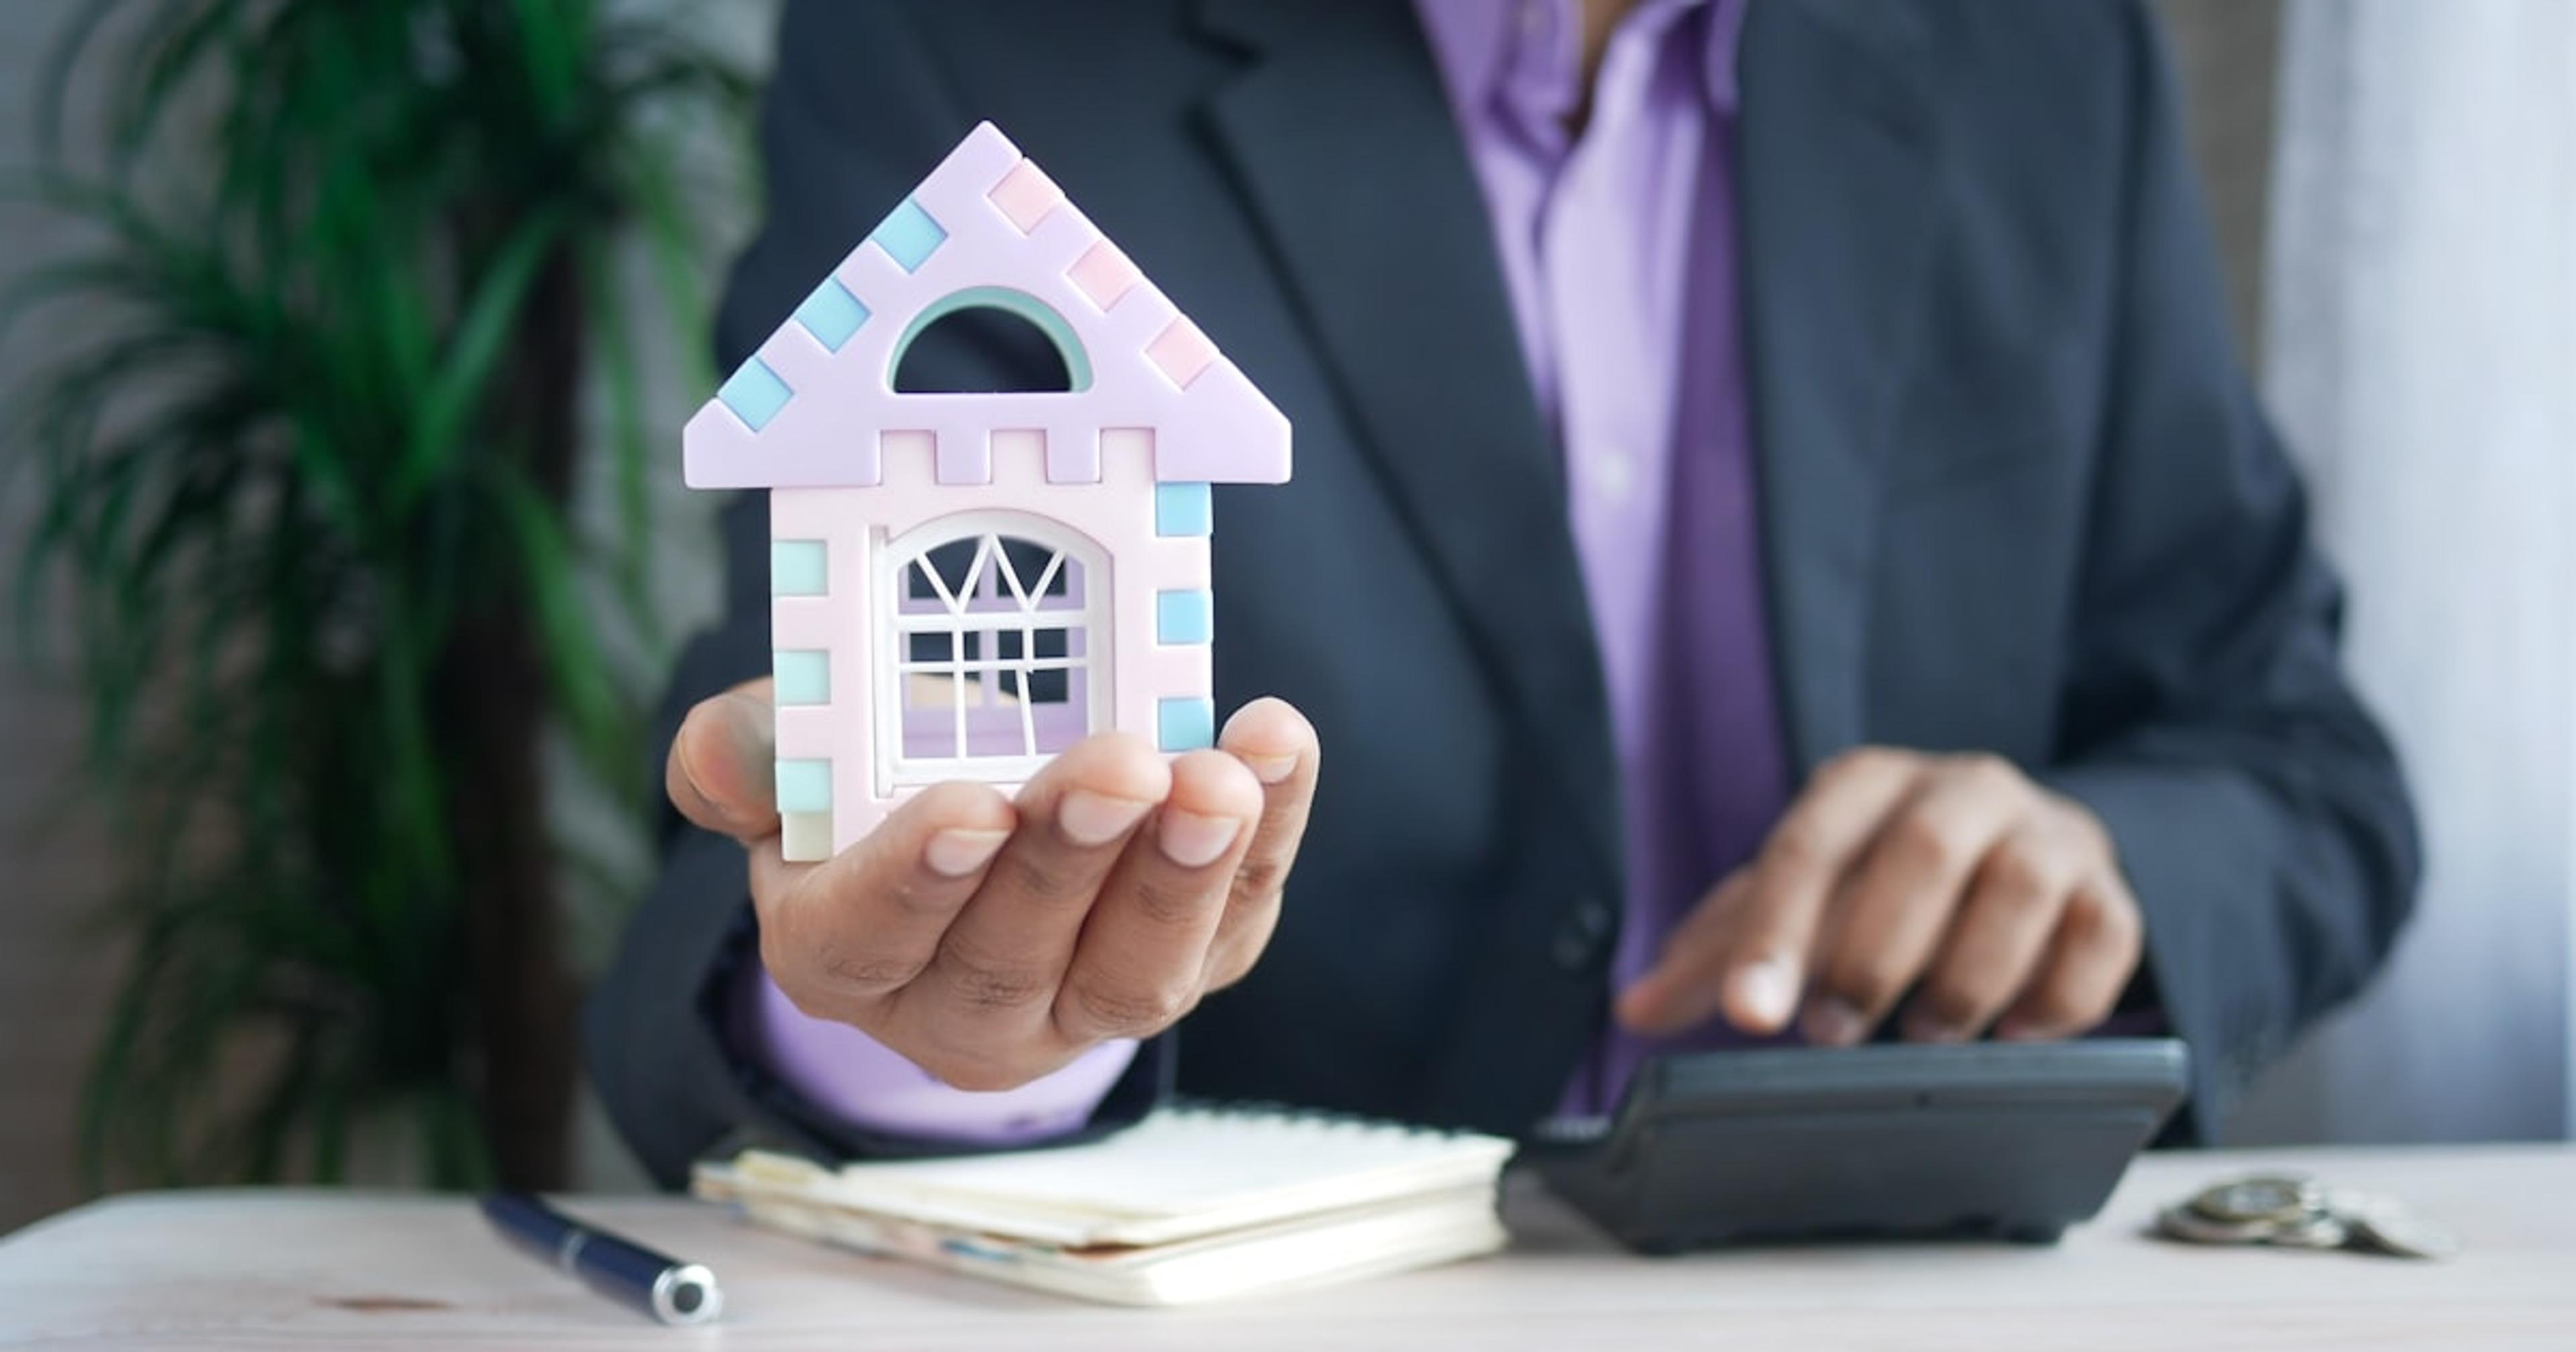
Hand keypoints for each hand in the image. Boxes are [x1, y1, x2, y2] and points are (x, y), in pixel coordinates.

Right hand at [669, 678, 1319, 1090]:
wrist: (977, 809)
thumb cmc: (873, 781)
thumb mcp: (792, 759)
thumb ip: (748, 753)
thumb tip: (723, 749)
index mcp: (843, 953)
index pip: (869, 937)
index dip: (919, 878)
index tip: (972, 807)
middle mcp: (962, 1007)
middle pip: (1013, 958)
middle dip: (1071, 861)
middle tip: (1120, 767)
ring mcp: (1084, 1002)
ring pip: (1135, 971)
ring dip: (1185, 873)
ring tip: (1218, 778)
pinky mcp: (1189, 964)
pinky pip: (1235, 918)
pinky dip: (1268, 835)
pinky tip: (1276, 746)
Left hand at [1616, 747, 2142, 1046]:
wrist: (2023, 849)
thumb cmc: (1887, 880)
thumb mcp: (1802, 900)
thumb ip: (1721, 951)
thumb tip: (1634, 1008)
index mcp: (1866, 784)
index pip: (1809, 848)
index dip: (1775, 935)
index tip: (1751, 1016)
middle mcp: (1962, 789)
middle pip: (1921, 853)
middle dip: (1872, 953)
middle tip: (1833, 1033)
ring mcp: (2046, 835)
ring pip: (2018, 889)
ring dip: (1967, 976)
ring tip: (1928, 1035)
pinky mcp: (2109, 890)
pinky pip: (2100, 936)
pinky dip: (2058, 996)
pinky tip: (2015, 1035)